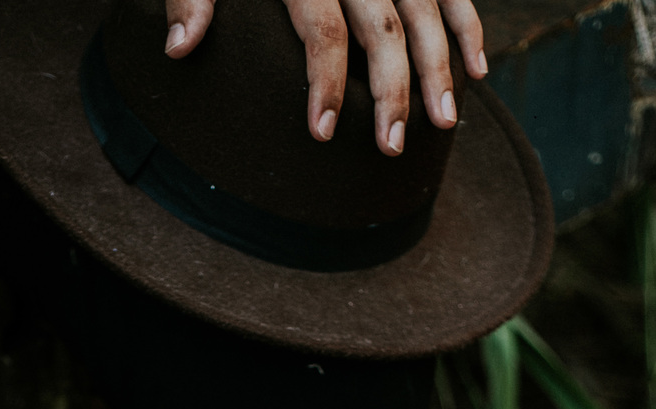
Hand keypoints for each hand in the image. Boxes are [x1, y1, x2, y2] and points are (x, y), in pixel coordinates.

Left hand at [164, 0, 486, 157]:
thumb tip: (178, 48)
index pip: (321, 27)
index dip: (324, 80)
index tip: (323, 133)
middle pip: (384, 26)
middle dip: (393, 89)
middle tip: (392, 147)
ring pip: (426, 8)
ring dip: (440, 66)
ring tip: (445, 123)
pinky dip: (466, 24)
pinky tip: (476, 72)